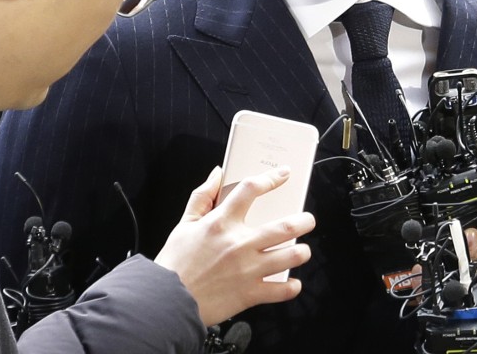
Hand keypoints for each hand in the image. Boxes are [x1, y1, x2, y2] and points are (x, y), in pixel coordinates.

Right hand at [154, 166, 314, 326]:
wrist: (168, 301)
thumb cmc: (175, 263)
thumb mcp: (185, 223)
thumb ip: (202, 196)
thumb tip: (217, 174)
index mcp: (221, 223)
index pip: (251, 190)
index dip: (271, 179)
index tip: (283, 175)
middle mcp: (239, 243)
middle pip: (283, 226)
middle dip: (302, 220)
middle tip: (308, 219)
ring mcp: (247, 269)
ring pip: (289, 256)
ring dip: (302, 252)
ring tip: (303, 249)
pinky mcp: (250, 293)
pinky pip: (280, 290)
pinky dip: (291, 286)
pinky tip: (292, 282)